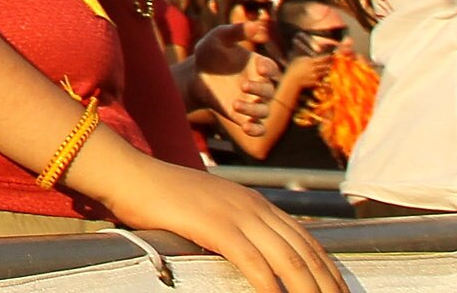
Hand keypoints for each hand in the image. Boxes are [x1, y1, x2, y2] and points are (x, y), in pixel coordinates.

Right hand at [74, 142, 342, 292]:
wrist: (127, 174)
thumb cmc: (159, 198)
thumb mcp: (208, 209)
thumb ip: (233, 227)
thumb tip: (251, 257)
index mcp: (255, 202)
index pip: (306, 240)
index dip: (328, 270)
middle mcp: (253, 205)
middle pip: (305, 252)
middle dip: (327, 285)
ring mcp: (235, 213)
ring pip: (288, 259)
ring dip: (308, 290)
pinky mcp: (215, 226)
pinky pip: (254, 262)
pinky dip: (272, 286)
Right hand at [270, 50, 332, 102]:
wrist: (291, 80)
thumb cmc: (293, 70)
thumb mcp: (297, 61)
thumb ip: (304, 58)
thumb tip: (310, 57)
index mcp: (309, 62)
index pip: (320, 58)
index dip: (327, 57)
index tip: (333, 55)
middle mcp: (313, 67)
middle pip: (325, 65)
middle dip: (331, 63)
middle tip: (337, 62)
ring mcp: (314, 74)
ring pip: (325, 72)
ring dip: (330, 71)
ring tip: (334, 70)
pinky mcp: (315, 81)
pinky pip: (324, 82)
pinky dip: (328, 83)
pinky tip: (332, 83)